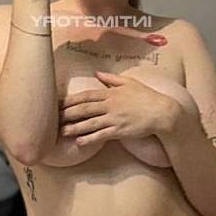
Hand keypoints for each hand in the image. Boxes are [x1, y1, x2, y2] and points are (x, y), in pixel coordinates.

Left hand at [58, 70, 178, 145]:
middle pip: (84, 109)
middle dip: (67, 114)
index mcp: (111, 93)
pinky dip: (89, 138)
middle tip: (53, 118)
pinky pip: (101, 135)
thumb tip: (97, 72)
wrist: (162, 112)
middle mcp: (110, 105)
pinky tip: (79, 142)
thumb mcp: (129, 82)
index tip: (58, 103)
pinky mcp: (120, 131)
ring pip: (90, 123)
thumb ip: (111, 78)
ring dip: (74, 127)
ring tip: (62, 132)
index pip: (86, 95)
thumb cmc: (147, 96)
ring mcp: (114, 118)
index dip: (71, 99)